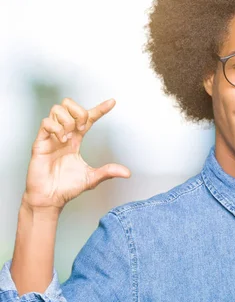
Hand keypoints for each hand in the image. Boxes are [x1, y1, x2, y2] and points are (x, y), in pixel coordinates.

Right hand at [22, 98, 130, 214]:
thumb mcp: (92, 178)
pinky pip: (46, 123)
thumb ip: (108, 172)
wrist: (50, 199)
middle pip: (68, 105)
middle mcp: (63, 134)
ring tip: (69, 136)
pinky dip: (56, 128)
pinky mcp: (40, 143)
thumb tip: (127, 173)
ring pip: (57, 110)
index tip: (112, 102)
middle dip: (79, 111)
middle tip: (83, 127)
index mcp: (76, 140)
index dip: (100, 109)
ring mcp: (51, 137)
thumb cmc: (67, 188)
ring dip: (68, 120)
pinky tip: (61, 139)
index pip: (88, 118)